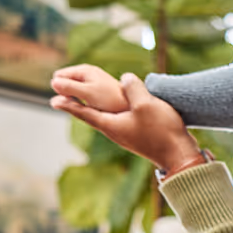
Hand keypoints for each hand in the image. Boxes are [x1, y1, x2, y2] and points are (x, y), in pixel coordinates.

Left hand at [50, 73, 200, 171]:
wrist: (180, 155)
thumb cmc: (161, 131)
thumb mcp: (146, 104)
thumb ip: (133, 88)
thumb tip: (125, 78)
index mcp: (111, 125)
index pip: (84, 113)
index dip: (69, 104)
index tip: (53, 100)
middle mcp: (115, 132)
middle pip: (91, 117)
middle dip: (77, 106)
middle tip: (62, 98)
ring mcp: (126, 136)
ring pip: (104, 119)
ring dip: (92, 108)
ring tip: (85, 100)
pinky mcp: (137, 137)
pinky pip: (117, 121)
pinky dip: (109, 112)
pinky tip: (117, 108)